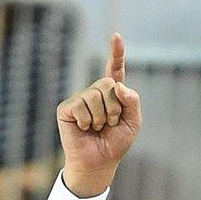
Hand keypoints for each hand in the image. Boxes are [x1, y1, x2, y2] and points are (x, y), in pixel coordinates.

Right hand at [57, 32, 140, 195]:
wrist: (98, 163)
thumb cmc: (115, 144)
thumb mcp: (132, 123)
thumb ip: (132, 102)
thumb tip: (119, 86)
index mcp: (112, 95)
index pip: (115, 70)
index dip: (116, 54)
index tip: (116, 37)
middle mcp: (95, 93)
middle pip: (108, 84)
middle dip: (115, 107)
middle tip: (110, 124)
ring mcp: (80, 99)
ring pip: (95, 95)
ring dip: (102, 116)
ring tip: (97, 128)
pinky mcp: (68, 108)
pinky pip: (82, 105)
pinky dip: (88, 121)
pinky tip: (85, 129)